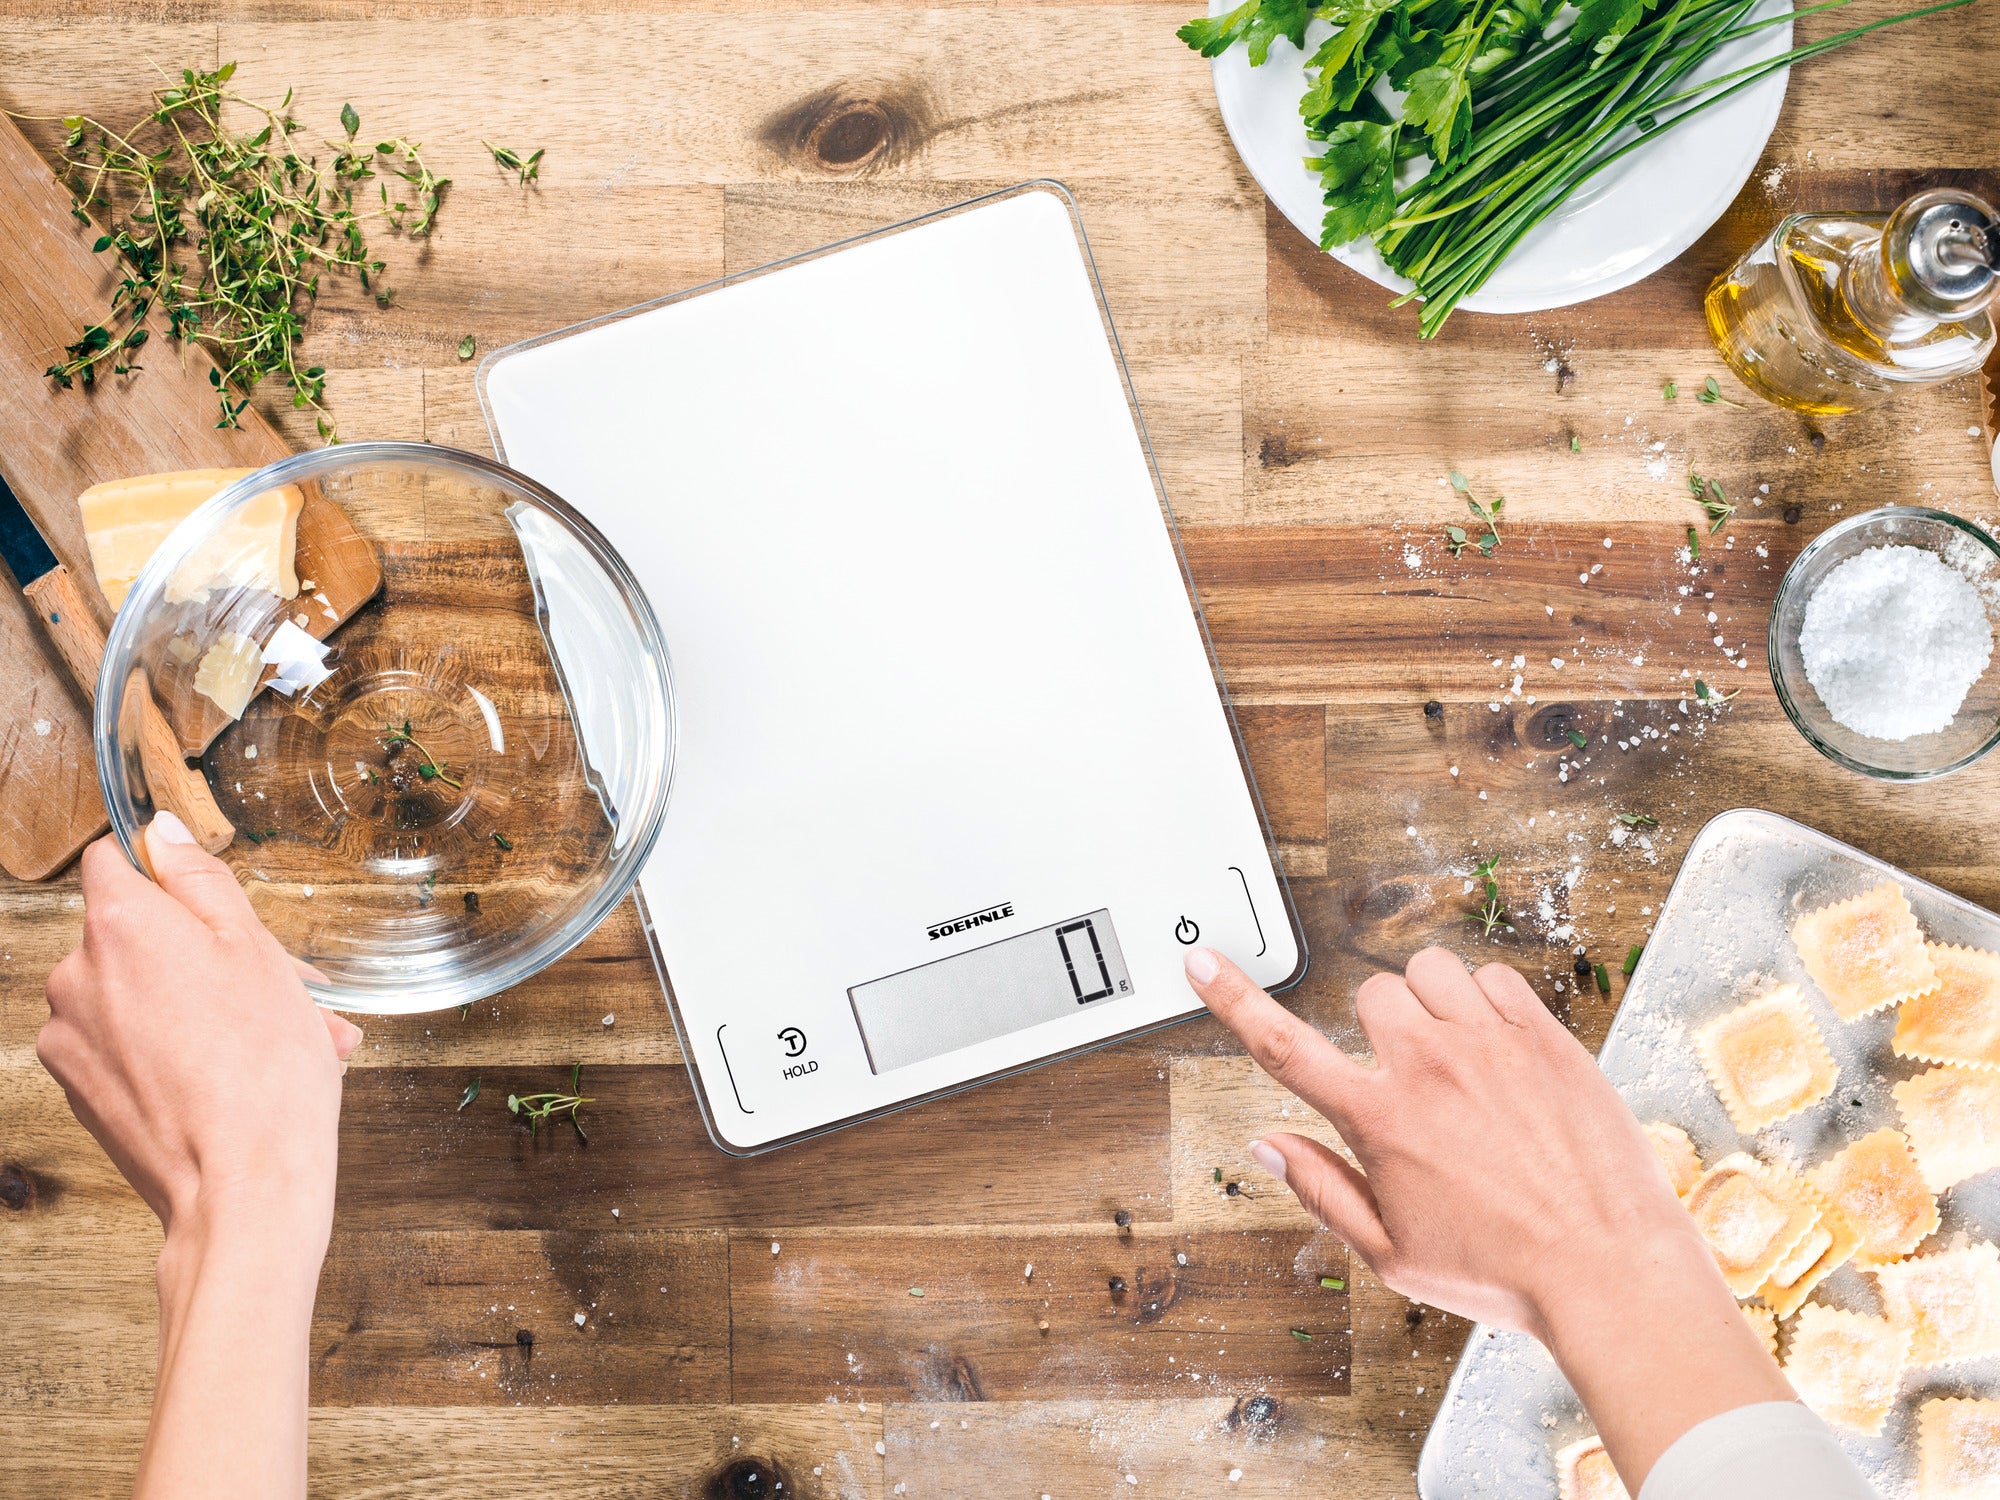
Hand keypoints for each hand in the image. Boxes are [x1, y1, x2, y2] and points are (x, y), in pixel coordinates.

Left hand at [39, 811, 362, 1499]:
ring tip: (279, 1042)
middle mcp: (75, 974)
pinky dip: (178, 1050)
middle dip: (204, 950)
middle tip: (283, 987)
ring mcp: (68, 1037)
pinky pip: (128, 1045)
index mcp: (119, 924)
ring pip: (138, 993)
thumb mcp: (254, 946)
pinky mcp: (78, 1088)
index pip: (113, 860)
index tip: (212, 904)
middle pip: (136, 932)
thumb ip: (200, 879)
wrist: (241, 1184)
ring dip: (202, 1003)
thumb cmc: (263, 1066)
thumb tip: (162, 833)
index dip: (169, 875)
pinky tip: (241, 1076)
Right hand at [1186, 945, 1790, 1489]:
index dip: (1233, 999)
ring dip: (1431, 1001)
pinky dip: (1486, 998)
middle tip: (1407, 1072)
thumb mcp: (1391, 1254)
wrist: (1609, 1269)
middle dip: (1380, 1025)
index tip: (1203, 965)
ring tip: (1455, 1054)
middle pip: (1372, 992)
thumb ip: (1321, 1190)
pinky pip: (1495, 975)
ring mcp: (1491, 1045)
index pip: (1283, 1046)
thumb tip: (1266, 1145)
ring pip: (1431, 970)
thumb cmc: (1504, 1271)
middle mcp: (1430, 1070)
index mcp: (1381, 1123)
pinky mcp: (1546, 1036)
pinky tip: (1497, 1047)